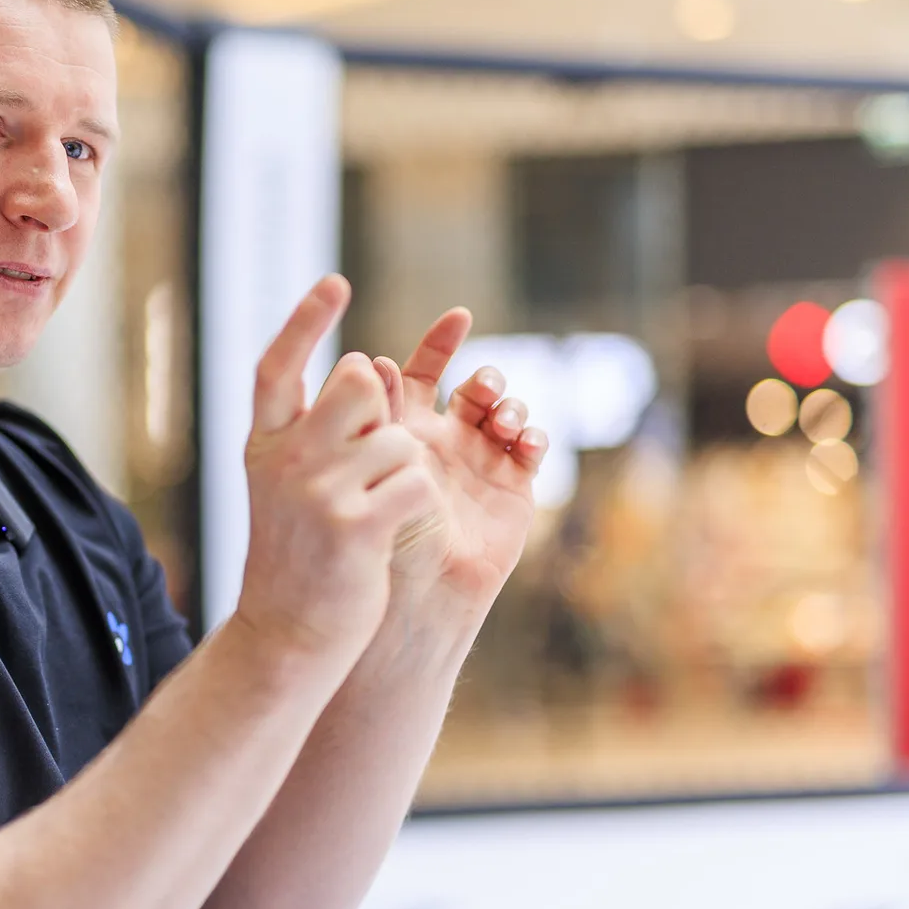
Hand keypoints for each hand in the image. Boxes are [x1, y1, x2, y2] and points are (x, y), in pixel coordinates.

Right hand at [234, 275, 439, 663]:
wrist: (286, 638)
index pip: (277, 366)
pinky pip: (415, 483)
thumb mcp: (281, 488)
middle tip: (371, 460)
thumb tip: (361, 373)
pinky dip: (417, 504)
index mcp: (263, 445)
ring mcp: (318, 492)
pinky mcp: (355, 526)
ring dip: (405, 472)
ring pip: (398, 439)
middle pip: (358, 382)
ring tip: (377, 514)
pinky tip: (393, 530)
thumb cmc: (296, 559)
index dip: (306, 322)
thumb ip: (310, 434)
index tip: (335, 284)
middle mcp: (285, 459)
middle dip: (383, 410)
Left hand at [371, 308, 547, 606]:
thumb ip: (379, 413)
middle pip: (474, 386)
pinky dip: (533, 436)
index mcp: (406, 429)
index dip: (440, 342)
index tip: (459, 317)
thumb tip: (375, 359)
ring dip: (509, 405)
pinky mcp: (514, 486)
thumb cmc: (386, 531)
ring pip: (507, 410)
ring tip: (501, 422)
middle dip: (485, 377)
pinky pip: (532, 447)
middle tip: (482, 387)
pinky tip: (524, 444)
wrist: (420, 591)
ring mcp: (482, 461)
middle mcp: (445, 439)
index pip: (423, 372)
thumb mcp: (376, 464)